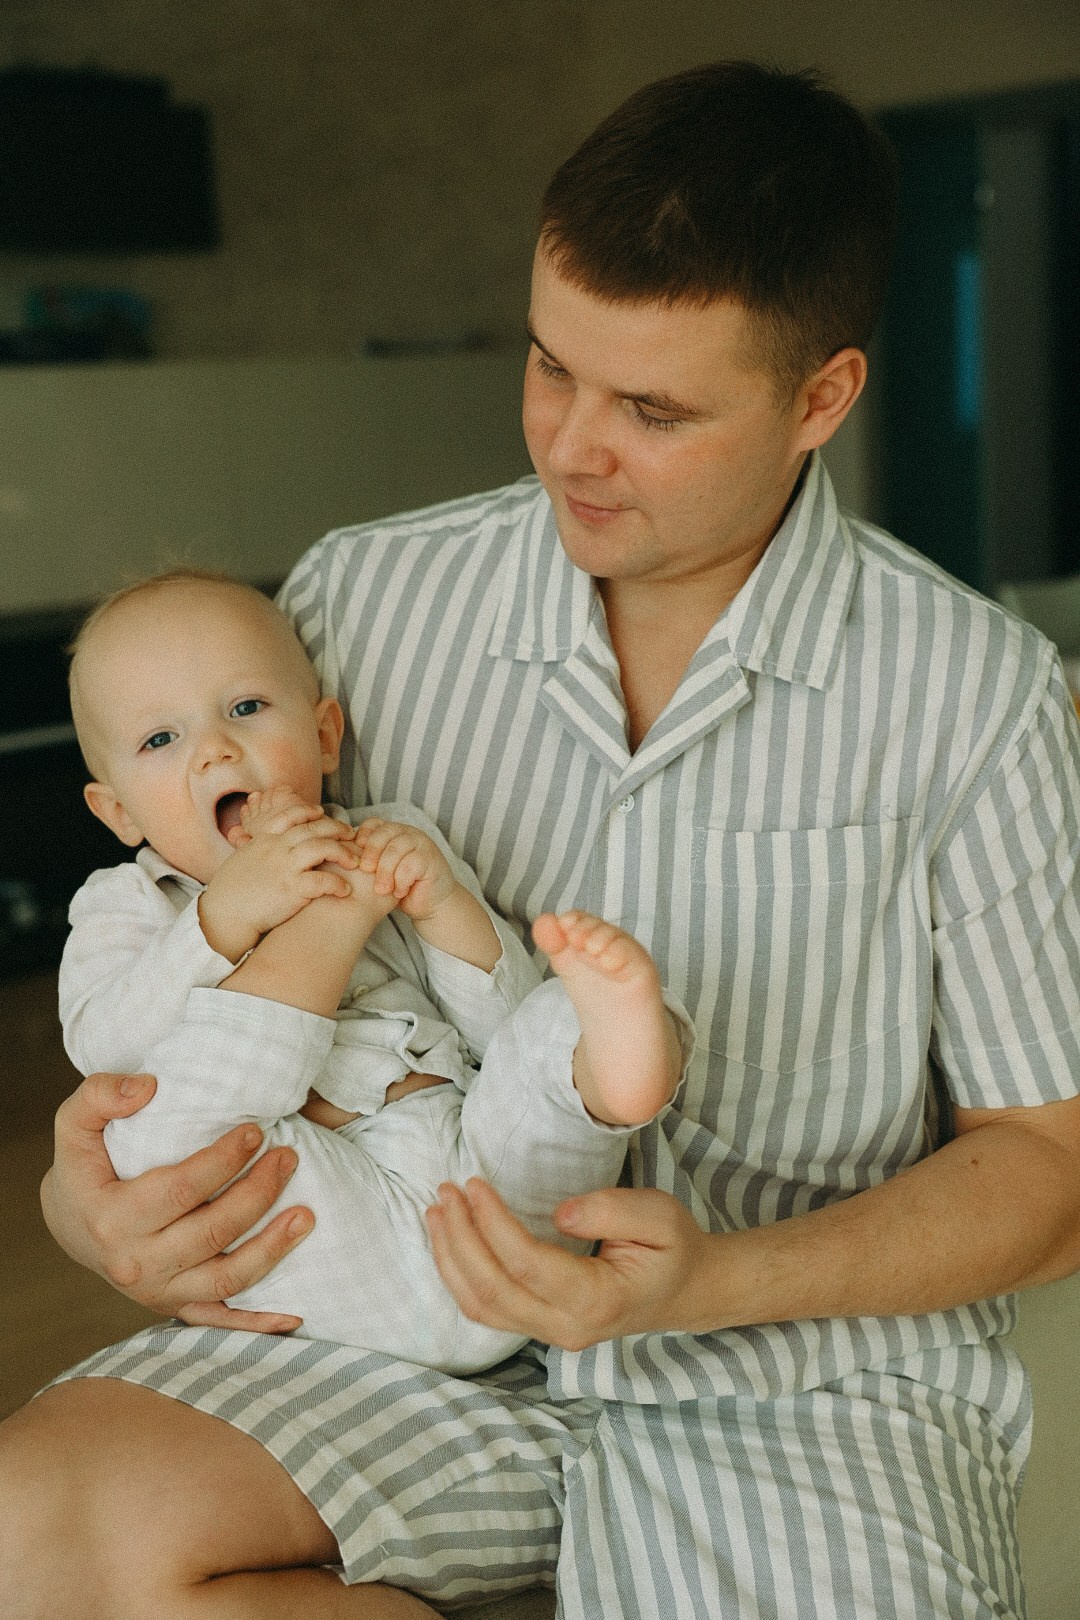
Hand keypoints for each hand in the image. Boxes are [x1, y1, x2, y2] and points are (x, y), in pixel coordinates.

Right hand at [41, 1071, 315, 1331]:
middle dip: (259, 1194)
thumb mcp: (75, 1123)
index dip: (224, 1161)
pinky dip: (257, 1322)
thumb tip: (147, 1088)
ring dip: (272, 1249)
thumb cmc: (83, 1166)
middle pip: (211, 1233)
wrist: (72, 1223)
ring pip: (225, 1279)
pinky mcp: (174, 1307)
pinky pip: (221, 1320)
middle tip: (288, 1157)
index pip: (181, 1190)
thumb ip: (101, 1094)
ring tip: (307, 1215)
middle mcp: (135, 1264)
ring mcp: (157, 1292)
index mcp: (111, 1218)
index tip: (255, 1132)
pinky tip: (293, 1314)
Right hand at [199, 791, 358, 960]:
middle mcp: (276, 848)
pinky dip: (337, 884)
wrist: (223, 915)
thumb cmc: (230, 892)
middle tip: (351, 834)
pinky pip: (323, 881)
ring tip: (354, 862)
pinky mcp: (292, 889)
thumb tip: (257, 846)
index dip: (308, 811)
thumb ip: (254, 849)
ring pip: (322, 848)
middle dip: (336, 828)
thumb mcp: (241, 859)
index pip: (290, 815)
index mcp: (264, 840)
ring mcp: (285, 867)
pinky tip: (345, 890)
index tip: (321, 813)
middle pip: (314, 828)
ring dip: (342, 852)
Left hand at [352, 817, 457, 921]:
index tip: (355, 857)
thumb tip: (342, 857)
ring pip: (395, 850)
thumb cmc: (402, 887)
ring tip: (382, 890)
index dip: (362, 837)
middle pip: (383, 834)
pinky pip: (409, 865)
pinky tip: (400, 892)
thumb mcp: (381, 873)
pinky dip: (401, 881)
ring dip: (385, 872)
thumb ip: (368, 861)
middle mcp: (408, 833)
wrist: (431, 903)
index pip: (373, 824)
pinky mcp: (430, 858)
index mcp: (394, 832)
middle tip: (365, 873)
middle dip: (371, 854)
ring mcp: (421, 844)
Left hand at [426, 1179, 717, 1349]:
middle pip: (492, 1291)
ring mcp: (550, 1333)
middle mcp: (567, 1327)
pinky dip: (458, 1274)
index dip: (492, 1224)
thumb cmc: (673, 1248)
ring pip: (480, 1307)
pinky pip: (486, 1308)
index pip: (527, 1265)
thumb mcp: (660, 1216)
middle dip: (460, 1238)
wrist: (686, 1290)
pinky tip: (449, 1239)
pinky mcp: (538, 1326)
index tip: (474, 1183)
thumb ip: (612, 1210)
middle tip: (446, 1190)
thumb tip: (559, 1213)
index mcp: (598, 1301)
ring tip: (435, 1210)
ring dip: (450, 1258)